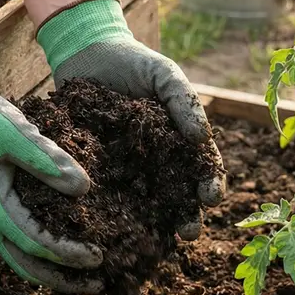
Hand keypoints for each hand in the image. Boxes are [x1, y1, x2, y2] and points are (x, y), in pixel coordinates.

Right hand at [0, 44, 104, 293]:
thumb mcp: (13, 132)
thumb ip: (47, 159)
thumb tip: (83, 187)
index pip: (34, 243)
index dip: (66, 254)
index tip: (97, 256)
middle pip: (25, 265)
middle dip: (61, 279)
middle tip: (99, 283)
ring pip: (18, 257)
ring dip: (50, 270)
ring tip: (84, 276)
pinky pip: (15, 239)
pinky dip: (39, 252)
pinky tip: (62, 246)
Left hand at [38, 0, 224, 237]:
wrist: (84, 53)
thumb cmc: (131, 62)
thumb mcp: (163, 74)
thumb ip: (184, 101)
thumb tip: (201, 139)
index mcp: (179, 140)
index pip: (202, 168)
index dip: (210, 184)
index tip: (210, 196)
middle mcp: (157, 161)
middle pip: (178, 195)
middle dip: (187, 216)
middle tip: (189, 232)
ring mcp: (127, 169)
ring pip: (146, 204)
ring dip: (156, 225)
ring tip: (162, 240)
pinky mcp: (97, 171)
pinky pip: (108, 195)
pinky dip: (115, 215)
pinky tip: (117, 229)